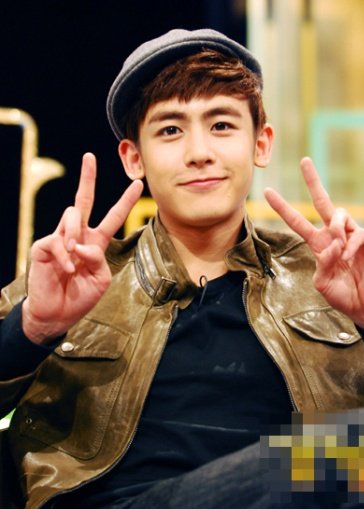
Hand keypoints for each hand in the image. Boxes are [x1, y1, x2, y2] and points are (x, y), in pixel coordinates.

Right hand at [22, 153, 142, 342]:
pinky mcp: (44, 246)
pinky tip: (68, 269)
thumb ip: (99, 259)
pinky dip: (66, 256)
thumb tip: (82, 244)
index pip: (112, 217)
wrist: (56, 314)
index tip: (137, 184)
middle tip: (90, 156)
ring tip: (75, 257)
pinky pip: (57, 240)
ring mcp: (60, 239)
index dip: (124, 201)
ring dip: (76, 234)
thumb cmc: (79, 296)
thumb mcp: (101, 280)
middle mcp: (78, 236)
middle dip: (87, 178)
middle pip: (83, 200)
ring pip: (71, 215)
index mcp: (95, 242)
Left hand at [264, 157, 363, 336]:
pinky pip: (357, 233)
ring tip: (338, 248)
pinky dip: (350, 246)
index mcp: (319, 244)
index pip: (298, 221)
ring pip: (340, 214)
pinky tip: (350, 258)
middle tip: (304, 161)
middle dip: (313, 181)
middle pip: (322, 202)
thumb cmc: (343, 295)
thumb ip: (321, 265)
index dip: (283, 207)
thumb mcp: (322, 283)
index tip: (268, 192)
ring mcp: (353, 235)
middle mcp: (335, 235)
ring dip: (336, 229)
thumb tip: (330, 247)